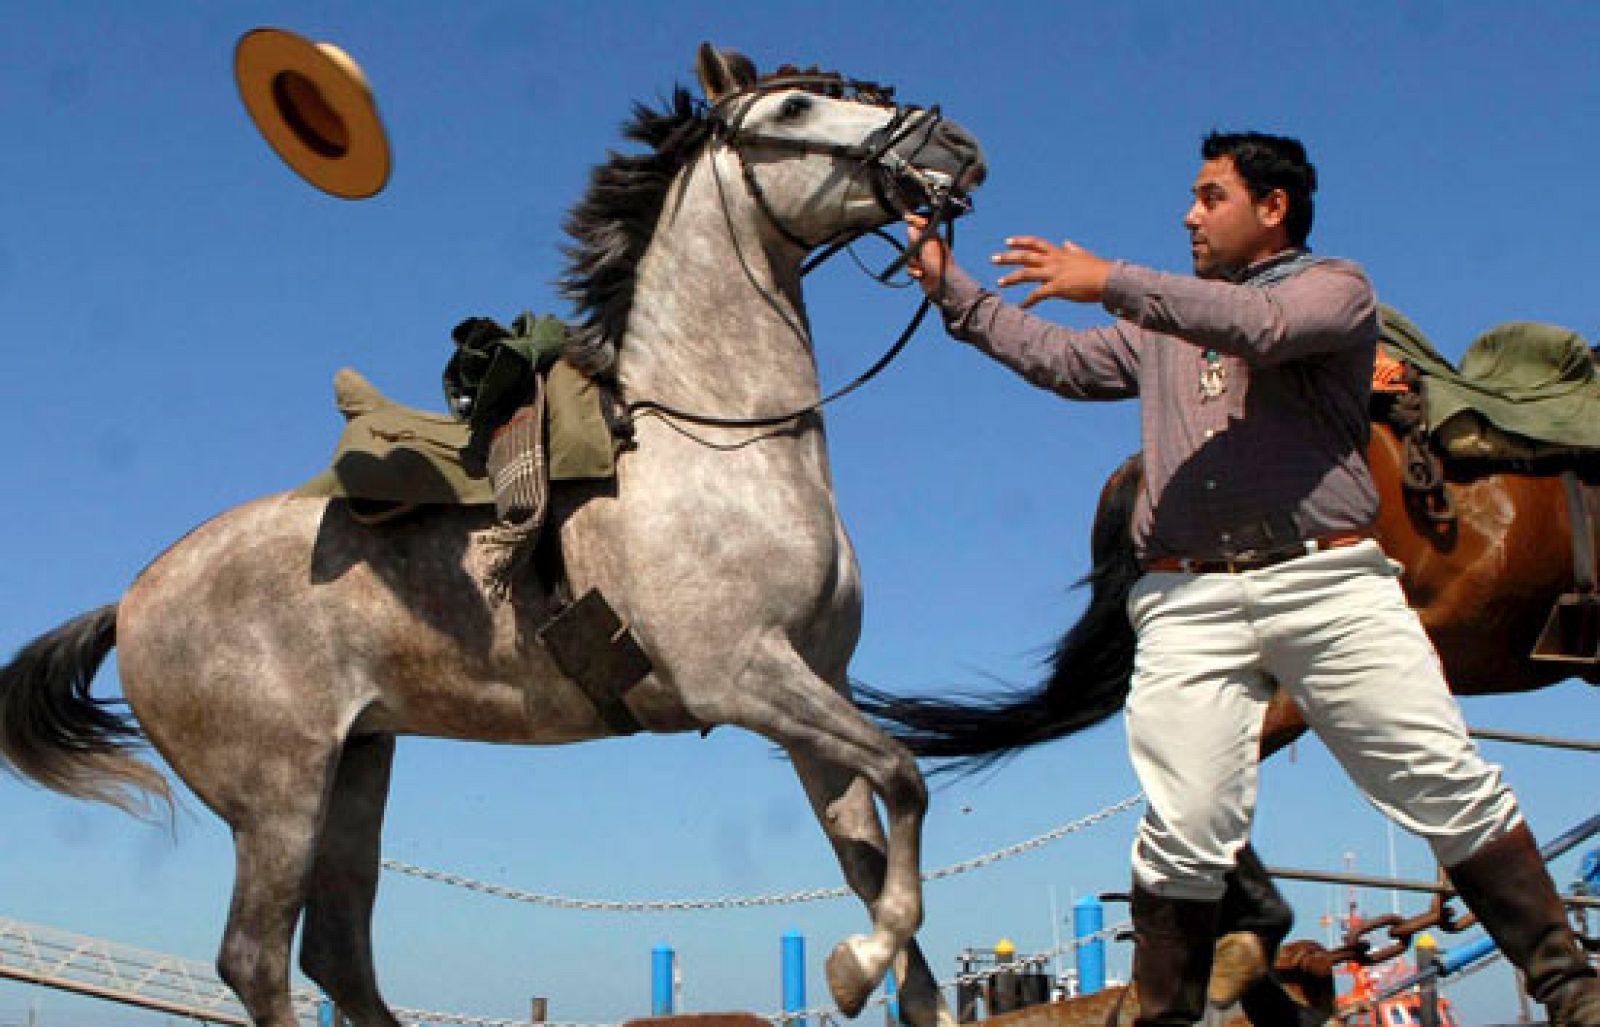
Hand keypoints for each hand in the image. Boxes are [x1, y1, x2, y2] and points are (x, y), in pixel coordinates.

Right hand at [903, 213, 952, 297]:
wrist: (943, 285)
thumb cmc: (940, 264)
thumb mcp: (928, 246)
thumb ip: (918, 235)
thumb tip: (911, 226)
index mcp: (934, 238)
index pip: (922, 225)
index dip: (914, 221)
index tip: (907, 217)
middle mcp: (929, 247)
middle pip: (912, 242)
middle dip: (912, 249)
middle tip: (920, 254)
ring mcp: (925, 259)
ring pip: (910, 256)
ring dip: (914, 263)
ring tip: (922, 267)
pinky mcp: (921, 270)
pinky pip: (911, 267)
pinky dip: (914, 272)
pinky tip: (921, 275)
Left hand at [992, 236, 1110, 307]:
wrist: (1110, 280)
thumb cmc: (1099, 270)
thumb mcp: (1084, 255)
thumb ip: (1073, 249)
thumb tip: (1067, 242)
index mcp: (1060, 254)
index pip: (1036, 243)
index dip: (1021, 241)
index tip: (1007, 241)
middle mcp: (1055, 261)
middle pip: (1026, 256)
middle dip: (1008, 257)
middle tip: (993, 259)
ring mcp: (1055, 274)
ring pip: (1027, 273)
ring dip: (1011, 278)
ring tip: (1000, 283)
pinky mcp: (1058, 287)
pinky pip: (1038, 294)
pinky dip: (1028, 301)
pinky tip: (1021, 307)